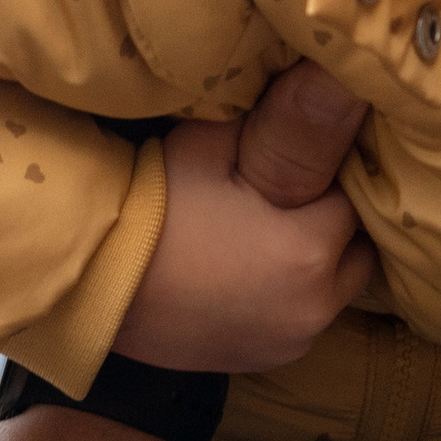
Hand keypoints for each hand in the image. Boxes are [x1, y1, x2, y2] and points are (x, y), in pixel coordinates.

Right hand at [112, 64, 380, 373]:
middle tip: (284, 192)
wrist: (83, 280)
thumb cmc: (149, 203)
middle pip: (356, 247)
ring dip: (316, 260)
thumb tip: (337, 80)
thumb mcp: (215, 143)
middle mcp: (314, 308)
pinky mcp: (263, 360)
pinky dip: (290, 294)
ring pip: (335, 287)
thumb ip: (286, 120)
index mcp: (310, 250)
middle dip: (331, 218)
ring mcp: (289, 342)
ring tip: (269, 229)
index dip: (329, 170)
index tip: (295, 157)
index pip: (357, 194)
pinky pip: (301, 318)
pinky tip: (251, 267)